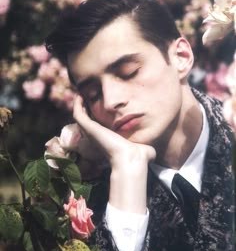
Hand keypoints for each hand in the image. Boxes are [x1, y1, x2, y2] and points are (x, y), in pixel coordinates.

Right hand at [73, 95, 155, 212]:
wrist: (132, 158)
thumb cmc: (139, 156)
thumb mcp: (143, 149)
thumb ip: (146, 148)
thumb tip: (153, 153)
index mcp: (108, 140)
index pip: (99, 127)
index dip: (97, 116)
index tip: (100, 105)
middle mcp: (97, 137)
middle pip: (86, 121)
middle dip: (85, 108)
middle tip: (87, 95)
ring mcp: (92, 132)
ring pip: (79, 116)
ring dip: (79, 104)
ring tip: (81, 92)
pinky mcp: (89, 128)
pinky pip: (77, 113)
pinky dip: (77, 104)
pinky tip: (81, 94)